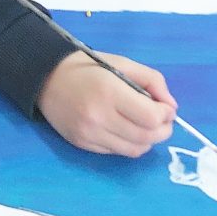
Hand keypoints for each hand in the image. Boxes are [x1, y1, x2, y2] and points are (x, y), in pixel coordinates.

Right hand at [38, 51, 176, 156]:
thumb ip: (152, 80)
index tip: (164, 107)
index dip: (165, 115)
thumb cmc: (87, 67)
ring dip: (147, 140)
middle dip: (162, 130)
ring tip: (142, 125)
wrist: (44, 76)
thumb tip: (171, 107)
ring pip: (135, 150)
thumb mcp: (121, 63)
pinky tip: (123, 129)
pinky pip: (117, 152)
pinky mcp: (82, 144)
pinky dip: (128, 144)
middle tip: (160, 119)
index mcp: (109, 92)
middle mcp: (98, 116)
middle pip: (147, 137)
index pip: (151, 118)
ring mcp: (89, 133)